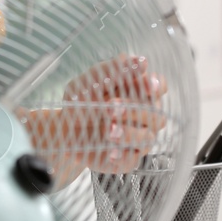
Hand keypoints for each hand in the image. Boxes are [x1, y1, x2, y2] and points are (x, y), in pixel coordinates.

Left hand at [62, 54, 166, 173]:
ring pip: (146, 138)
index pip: (159, 87)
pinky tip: (110, 151)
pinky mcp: (125, 159)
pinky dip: (121, 156)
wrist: (62, 128)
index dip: (157, 85)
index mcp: (138, 93)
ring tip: (108, 130)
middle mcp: (144, 117)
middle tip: (110, 106)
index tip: (148, 84)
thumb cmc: (81, 101)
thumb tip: (139, 60)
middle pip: (156, 114)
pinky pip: (131, 160)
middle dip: (134, 110)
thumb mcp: (89, 82)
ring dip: (129, 133)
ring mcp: (137, 139)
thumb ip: (113, 70)